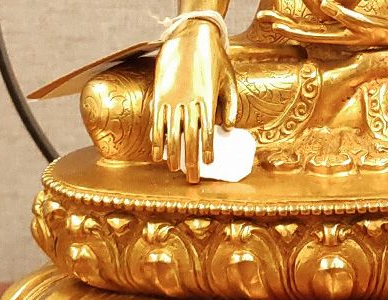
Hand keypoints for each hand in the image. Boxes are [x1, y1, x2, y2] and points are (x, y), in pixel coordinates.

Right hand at [152, 20, 238, 182]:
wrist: (190, 33)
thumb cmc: (214, 56)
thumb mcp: (229, 78)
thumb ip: (231, 103)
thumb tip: (229, 127)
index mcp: (207, 98)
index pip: (208, 130)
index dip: (208, 149)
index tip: (209, 164)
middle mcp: (189, 100)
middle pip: (189, 136)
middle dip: (191, 160)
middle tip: (193, 179)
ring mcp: (172, 97)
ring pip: (171, 132)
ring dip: (172, 154)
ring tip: (174, 169)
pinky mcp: (159, 94)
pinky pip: (156, 121)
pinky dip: (156, 138)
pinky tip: (157, 153)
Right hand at [257, 0, 387, 46]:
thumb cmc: (387, 26)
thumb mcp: (359, 20)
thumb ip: (341, 14)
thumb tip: (322, 6)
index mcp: (341, 34)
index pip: (308, 31)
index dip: (286, 26)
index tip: (263, 19)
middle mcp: (347, 39)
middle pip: (311, 35)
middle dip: (287, 30)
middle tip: (264, 23)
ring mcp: (361, 35)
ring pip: (329, 32)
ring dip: (306, 30)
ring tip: (283, 25)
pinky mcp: (376, 29)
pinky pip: (355, 21)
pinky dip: (341, 14)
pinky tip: (327, 6)